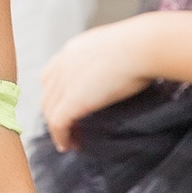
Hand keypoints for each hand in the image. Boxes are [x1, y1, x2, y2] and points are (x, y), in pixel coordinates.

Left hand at [37, 19, 156, 150]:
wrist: (143, 48)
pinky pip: (58, 124)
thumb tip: (119, 71)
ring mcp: (65, 83)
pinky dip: (61, 137)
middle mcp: (63, 65)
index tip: (65, 107)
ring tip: (69, 141)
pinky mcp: (73, 100)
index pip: (50, 75)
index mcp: (72, 50)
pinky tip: (69, 146)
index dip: (55, 94)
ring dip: (57, 129)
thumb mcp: (114, 49)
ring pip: (50, 112)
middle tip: (67, 128)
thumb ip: (106, 60)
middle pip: (47, 96)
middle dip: (54, 113)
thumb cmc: (142, 47)